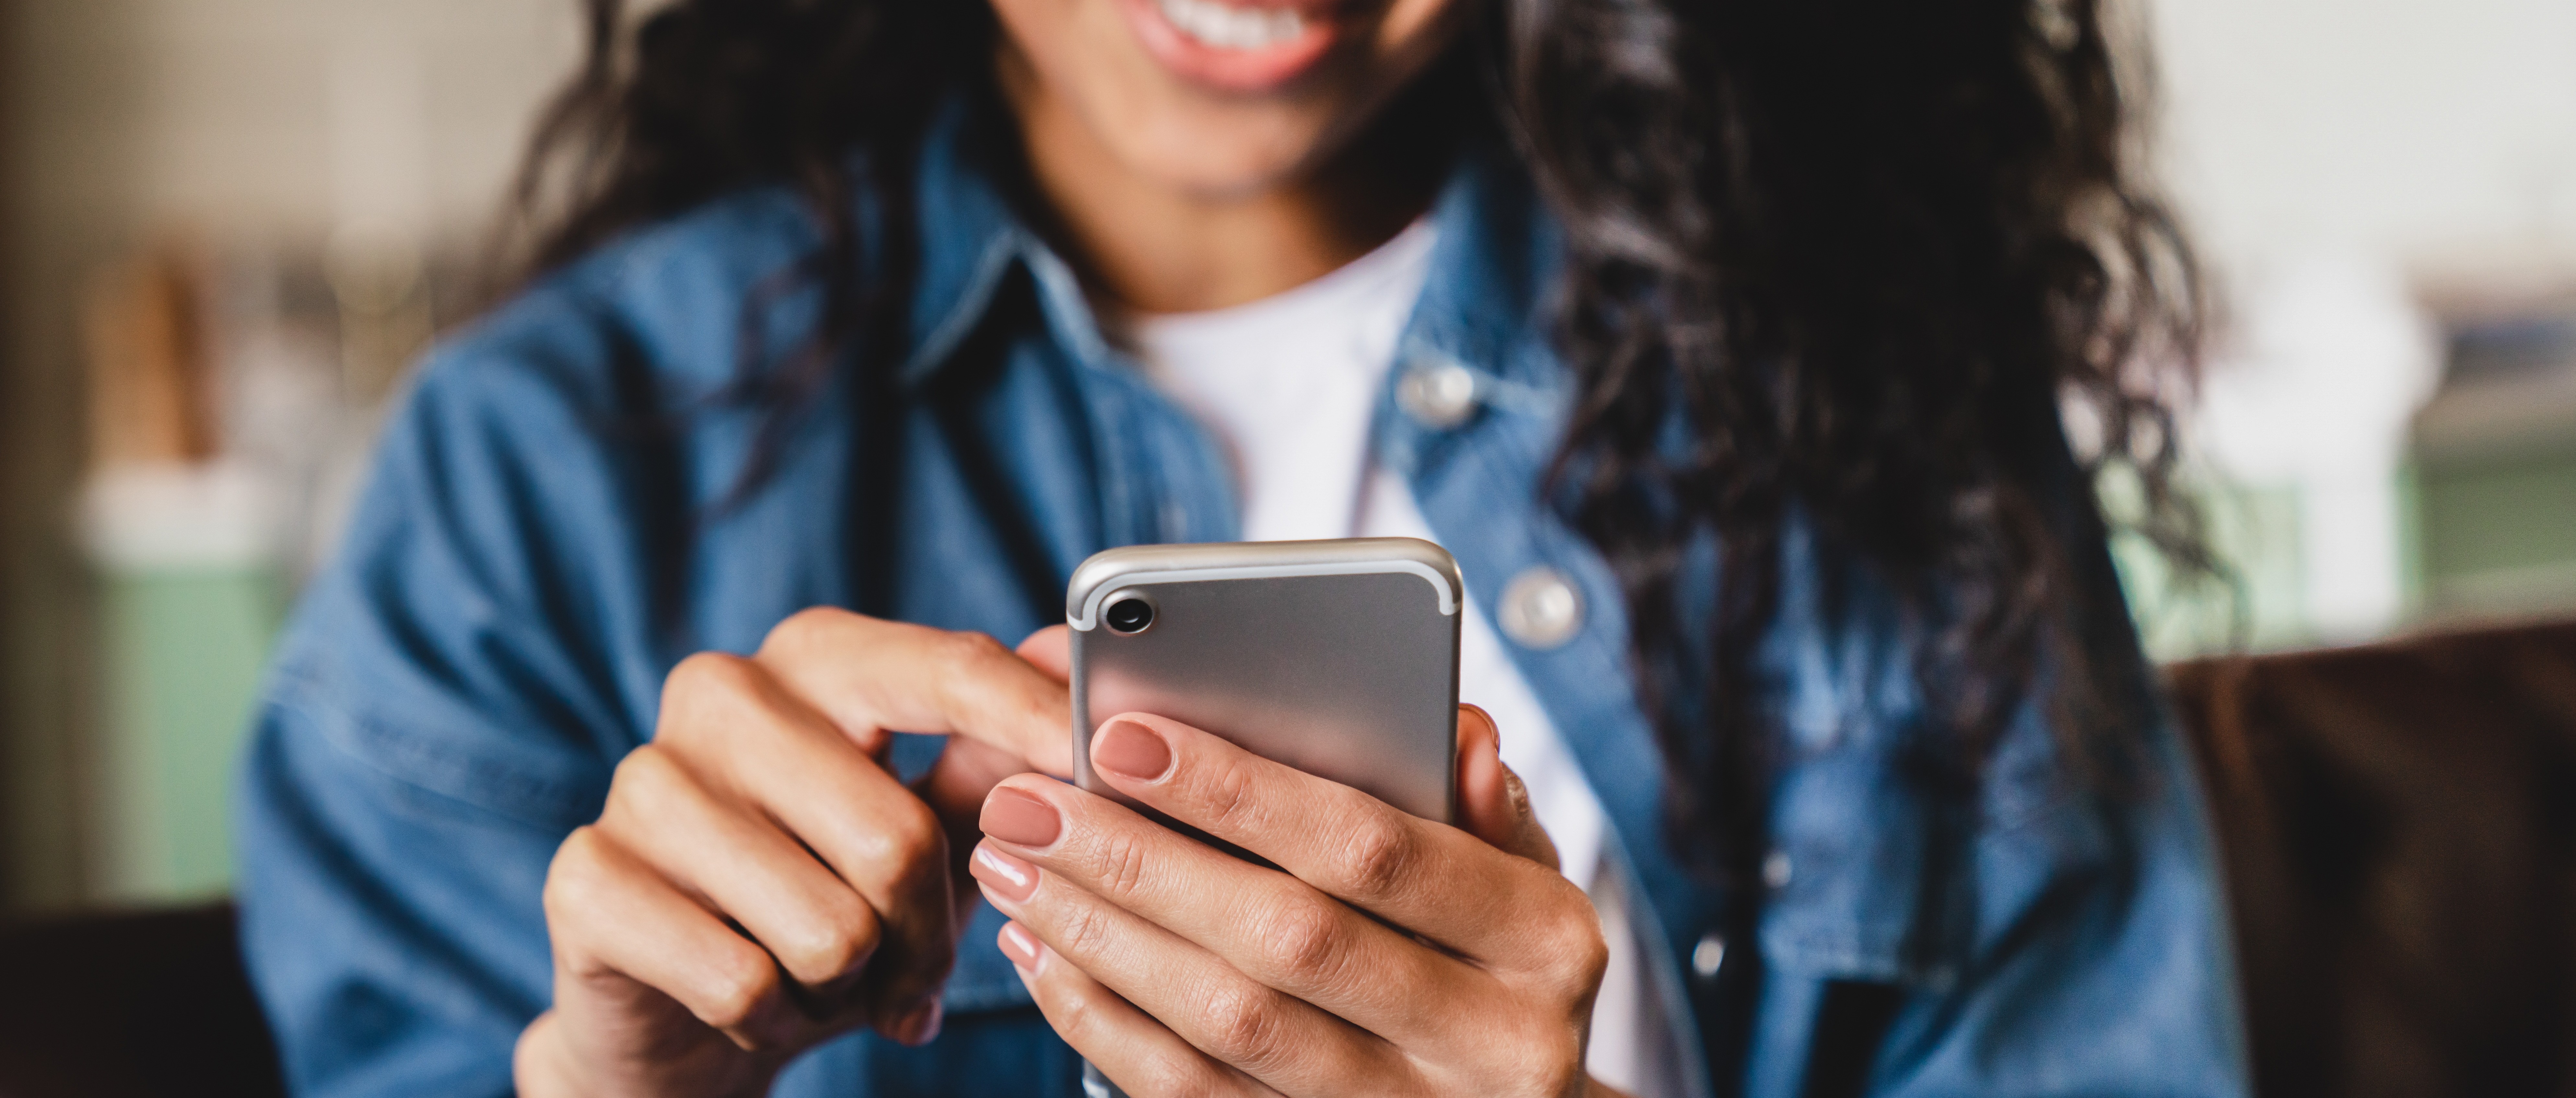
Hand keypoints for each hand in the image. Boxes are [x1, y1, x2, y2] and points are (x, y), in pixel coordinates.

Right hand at [515, 612, 1075, 1097]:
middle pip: (897, 835)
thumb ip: (996, 753)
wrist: (683, 1013)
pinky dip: (771, 1019)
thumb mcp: (927, 827)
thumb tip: (1075, 666)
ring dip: (848, 986)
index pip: (947, 670)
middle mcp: (720, 692)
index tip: (1103, 761)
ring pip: (827, 925)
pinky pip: (742, 981)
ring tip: (823, 979)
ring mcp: (643, 781)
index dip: (1035, 723)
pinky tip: (754, 1003)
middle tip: (910, 971)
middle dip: (925, 935)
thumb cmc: (826, 899)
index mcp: (814, 657)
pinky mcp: (587, 878)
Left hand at [970, 705, 1624, 1097]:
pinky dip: (1106, 1025)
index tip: (1121, 735)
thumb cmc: (1495, 952)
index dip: (1243, 792)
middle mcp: (1496, 1043)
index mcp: (1545, 941)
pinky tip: (1045, 954)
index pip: (1374, 848)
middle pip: (1287, 940)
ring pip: (1229, 1025)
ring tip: (1012, 865)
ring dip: (1102, 939)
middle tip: (1027, 801)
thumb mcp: (1520, 869)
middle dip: (1139, 861)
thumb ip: (1483, 799)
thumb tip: (1461, 730)